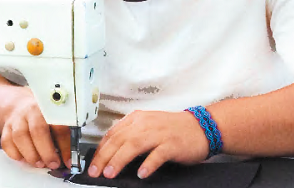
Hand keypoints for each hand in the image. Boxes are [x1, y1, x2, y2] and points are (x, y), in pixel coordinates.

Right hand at [0, 91, 71, 169]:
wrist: (21, 106)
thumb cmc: (42, 116)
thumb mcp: (56, 120)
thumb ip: (62, 136)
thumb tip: (68, 158)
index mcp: (48, 109)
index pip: (58, 126)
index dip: (65, 146)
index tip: (68, 161)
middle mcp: (31, 111)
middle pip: (37, 131)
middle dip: (46, 152)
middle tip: (53, 164)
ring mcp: (16, 119)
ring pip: (20, 137)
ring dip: (31, 155)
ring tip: (39, 163)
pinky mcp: (5, 128)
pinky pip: (7, 143)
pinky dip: (16, 154)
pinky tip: (25, 159)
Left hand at [87, 110, 208, 179]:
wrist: (201, 127)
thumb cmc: (173, 129)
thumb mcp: (147, 126)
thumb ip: (130, 134)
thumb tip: (110, 152)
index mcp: (137, 119)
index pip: (112, 134)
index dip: (100, 150)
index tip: (93, 163)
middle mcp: (145, 124)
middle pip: (119, 140)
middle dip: (104, 157)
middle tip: (95, 171)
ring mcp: (159, 133)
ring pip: (133, 145)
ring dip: (119, 160)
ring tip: (111, 173)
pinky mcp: (172, 144)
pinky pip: (157, 155)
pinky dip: (148, 164)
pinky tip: (141, 174)